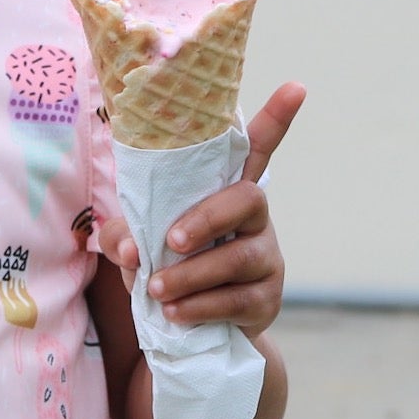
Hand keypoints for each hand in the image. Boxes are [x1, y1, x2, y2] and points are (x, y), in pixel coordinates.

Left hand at [99, 82, 305, 337]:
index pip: (254, 151)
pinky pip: (237, 300)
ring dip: (192, 274)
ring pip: (238, 258)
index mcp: (223, 194)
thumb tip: (131, 250)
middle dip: (207, 218)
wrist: (191, 331)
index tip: (296, 87)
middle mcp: (254, 220)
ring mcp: (265, 259)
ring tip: (157, 290)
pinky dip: (200, 306)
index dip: (275, 120)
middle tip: (170, 241)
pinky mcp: (265, 299)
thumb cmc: (166, 269)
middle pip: (247, 200)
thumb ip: (122, 237)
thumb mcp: (135, 247)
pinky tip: (175, 313)